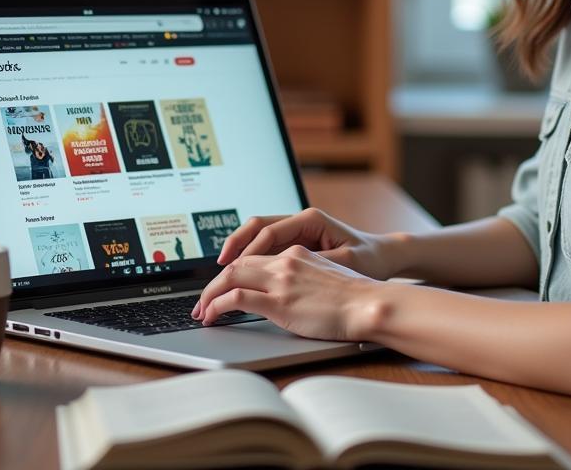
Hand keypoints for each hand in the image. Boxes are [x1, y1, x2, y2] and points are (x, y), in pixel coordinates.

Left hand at [192, 245, 382, 340]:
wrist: (369, 304)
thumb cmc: (356, 298)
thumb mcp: (327, 278)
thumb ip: (304, 279)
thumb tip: (290, 295)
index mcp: (297, 253)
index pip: (254, 257)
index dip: (232, 271)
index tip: (221, 286)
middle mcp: (286, 261)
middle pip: (237, 264)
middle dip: (213, 283)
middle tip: (202, 302)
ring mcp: (281, 280)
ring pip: (230, 277)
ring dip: (209, 294)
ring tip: (201, 311)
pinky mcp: (279, 301)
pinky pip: (236, 299)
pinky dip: (217, 306)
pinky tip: (211, 317)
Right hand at [214, 207, 397, 280]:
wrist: (385, 257)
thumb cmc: (369, 259)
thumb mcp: (345, 263)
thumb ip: (315, 264)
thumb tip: (287, 272)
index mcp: (310, 220)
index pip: (267, 230)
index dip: (244, 249)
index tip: (228, 267)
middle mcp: (301, 222)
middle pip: (256, 229)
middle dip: (233, 250)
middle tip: (216, 272)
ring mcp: (298, 233)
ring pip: (258, 239)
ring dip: (239, 256)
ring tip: (221, 278)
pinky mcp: (298, 245)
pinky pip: (267, 250)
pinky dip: (251, 262)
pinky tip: (241, 280)